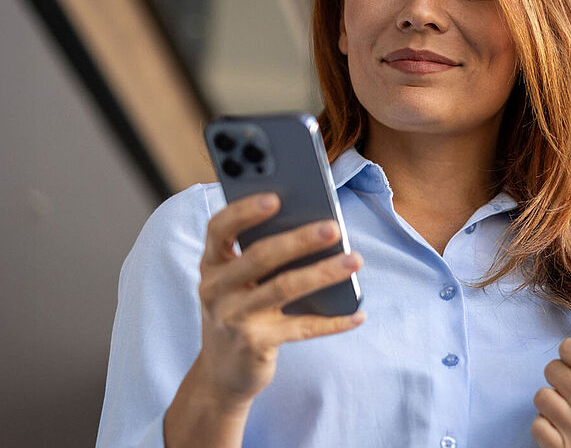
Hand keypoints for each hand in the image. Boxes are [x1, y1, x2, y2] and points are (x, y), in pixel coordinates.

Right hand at [166, 193, 365, 444]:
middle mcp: (216, 289)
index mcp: (212, 264)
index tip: (276, 197)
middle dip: (299, 240)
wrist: (222, 372)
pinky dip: (334, 321)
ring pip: (284, 288)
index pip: (220, 228)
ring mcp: (234, 318)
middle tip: (334, 228)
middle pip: (259, 257)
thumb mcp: (237, 283)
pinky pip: (302, 328)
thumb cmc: (239, 311)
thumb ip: (260, 256)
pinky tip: (358, 313)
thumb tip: (316, 228)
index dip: (244, 211)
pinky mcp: (256, 345)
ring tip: (355, 260)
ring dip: (323, 272)